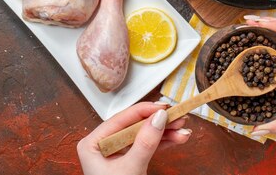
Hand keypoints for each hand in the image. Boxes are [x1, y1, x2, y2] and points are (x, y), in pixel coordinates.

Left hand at [77, 102, 191, 174]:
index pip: (120, 119)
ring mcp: (115, 154)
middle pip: (134, 126)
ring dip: (164, 133)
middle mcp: (102, 145)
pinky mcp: (127, 163)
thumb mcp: (131, 168)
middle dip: (158, 123)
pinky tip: (177, 139)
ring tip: (183, 129)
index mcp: (92, 143)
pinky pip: (146, 148)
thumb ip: (145, 143)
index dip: (144, 111)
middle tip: (178, 116)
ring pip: (143, 136)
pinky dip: (162, 144)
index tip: (163, 107)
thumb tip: (158, 118)